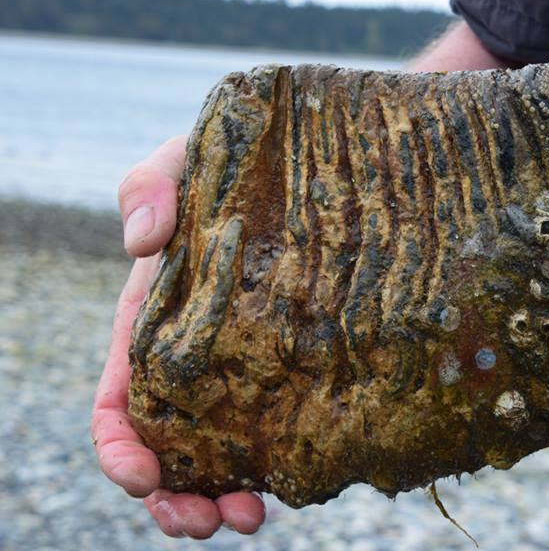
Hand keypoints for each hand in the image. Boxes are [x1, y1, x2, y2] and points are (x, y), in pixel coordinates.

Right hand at [91, 136, 265, 537]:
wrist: (297, 165)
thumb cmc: (229, 165)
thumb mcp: (183, 163)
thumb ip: (147, 187)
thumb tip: (141, 241)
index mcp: (152, 329)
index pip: (119, 405)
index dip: (119, 450)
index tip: (141, 475)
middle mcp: (194, 365)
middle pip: (167, 451)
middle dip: (174, 498)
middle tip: (205, 520)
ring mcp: (244, 376)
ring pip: (220, 459)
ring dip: (223, 500)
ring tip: (252, 517)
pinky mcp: (292, 375)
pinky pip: (278, 436)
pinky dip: (277, 471)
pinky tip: (299, 487)